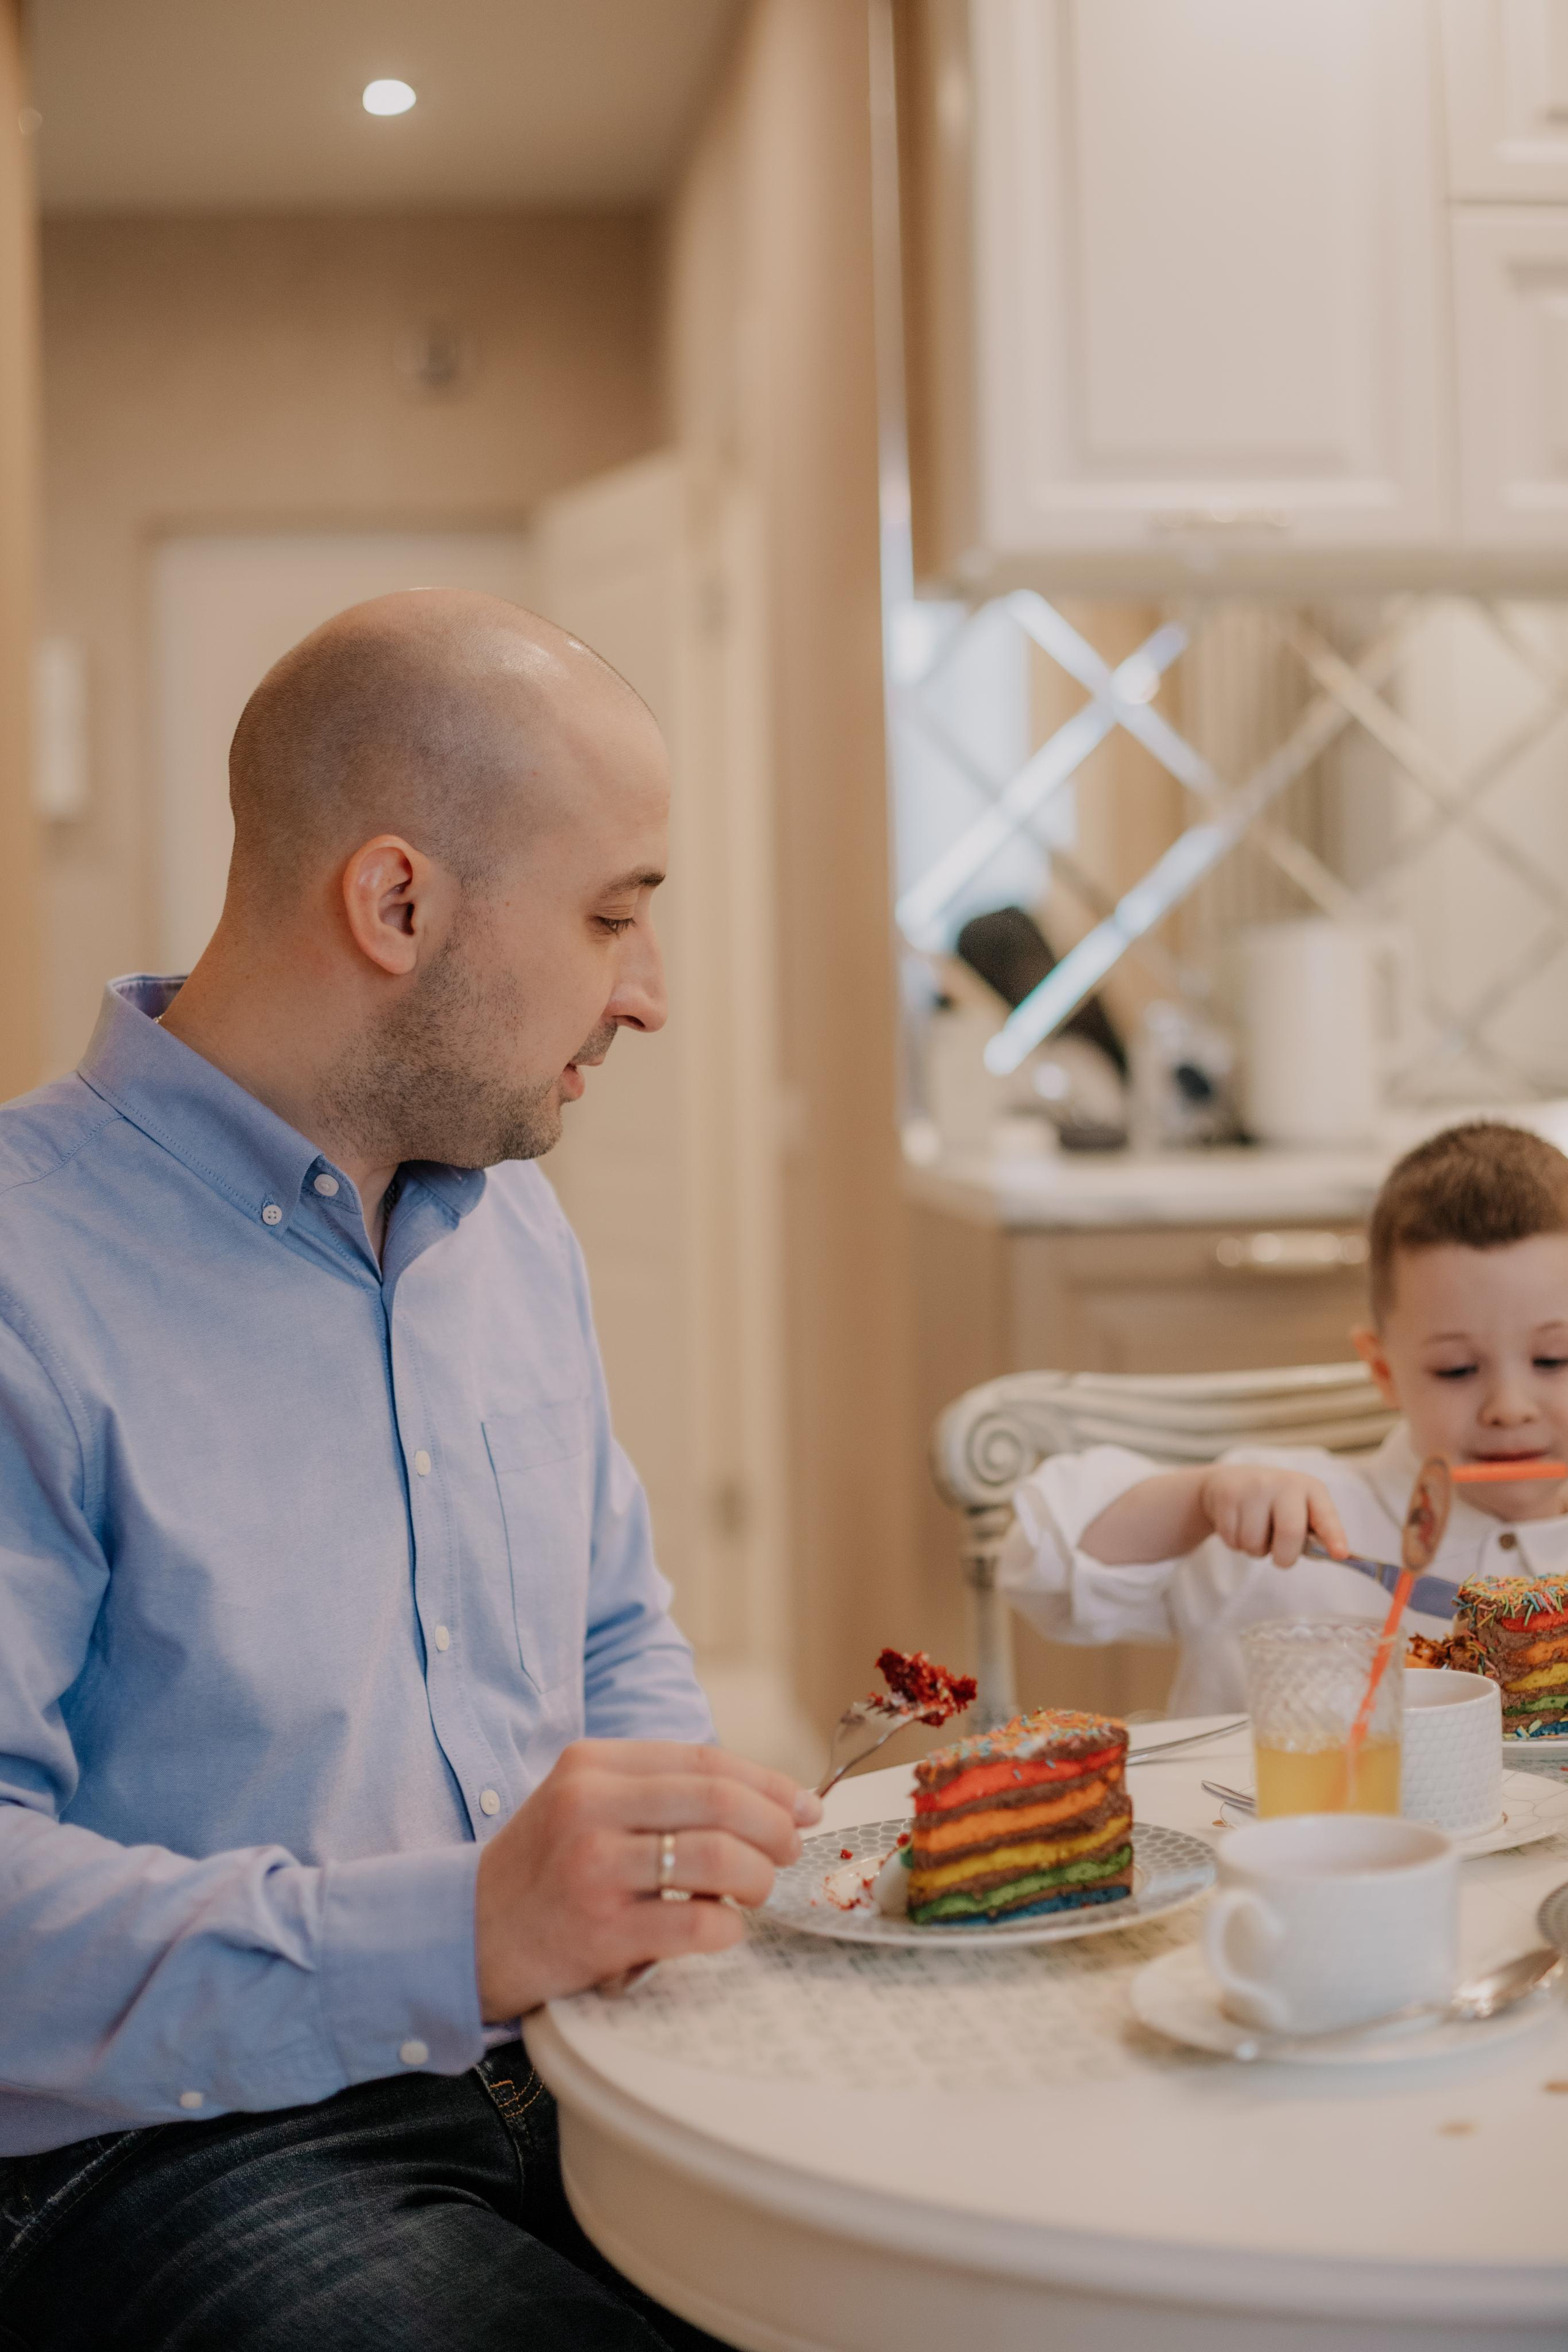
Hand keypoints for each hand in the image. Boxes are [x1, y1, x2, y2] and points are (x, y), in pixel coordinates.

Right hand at [473, 1740, 822, 2019]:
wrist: (465, 1933)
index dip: (767, 1782)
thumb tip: (773, 1801)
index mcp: (592, 1765)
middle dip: (774, 1827)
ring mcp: (593, 1869)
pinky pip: (697, 1923)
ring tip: (755, 1891)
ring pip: (717, 1858)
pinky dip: (727, 1927)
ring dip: (757, 1877)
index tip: (804, 1805)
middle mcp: (590, 1807)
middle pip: (720, 1801)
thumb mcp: (586, 1803)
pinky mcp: (600, 1932)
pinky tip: (721, 1928)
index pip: (706, 1760)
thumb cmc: (544, 1868)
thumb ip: (663, 1794)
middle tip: (789, 1850)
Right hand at [1198, 1464, 1347, 1567]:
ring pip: (1255, 1542)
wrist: (1229, 1482)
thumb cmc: (1274, 1505)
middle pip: (1290, 1532)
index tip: (1340, 1555)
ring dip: (1255, 1550)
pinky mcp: (1227, 1496)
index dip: (1333, 1536)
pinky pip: (1232, 1540)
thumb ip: (1314, 1534)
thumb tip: (1333, 1555)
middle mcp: (1283, 1483)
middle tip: (1281, 1559)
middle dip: (1285, 1557)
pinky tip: (1238, 1527)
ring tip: (1255, 1533)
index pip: (1325, 1515)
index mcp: (1310, 1488)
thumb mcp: (1299, 1510)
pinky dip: (1236, 1544)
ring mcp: (1253, 1488)